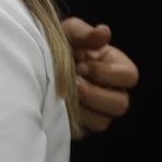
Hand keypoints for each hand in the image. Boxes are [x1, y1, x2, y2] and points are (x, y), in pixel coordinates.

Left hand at [62, 16, 138, 134]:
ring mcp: (96, 111)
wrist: (31, 62)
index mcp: (114, 68)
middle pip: (120, 104)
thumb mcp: (67, 33)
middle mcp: (110, 92)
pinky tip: (57, 102)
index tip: (82, 65)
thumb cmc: (56, 45)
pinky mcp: (80, 124)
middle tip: (73, 81)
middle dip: (94, 94)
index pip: (130, 76)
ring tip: (63, 91)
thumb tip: (104, 31)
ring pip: (103, 122)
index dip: (107, 73)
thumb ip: (84, 33)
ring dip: (82, 106)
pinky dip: (70, 117)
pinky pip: (83, 130)